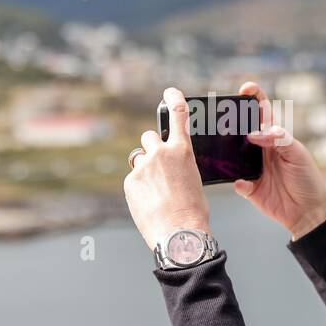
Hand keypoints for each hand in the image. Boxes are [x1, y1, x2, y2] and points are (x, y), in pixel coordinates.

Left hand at [124, 87, 209, 250]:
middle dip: (152, 148)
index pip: (178, 115)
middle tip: (158, 165)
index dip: (174, 99)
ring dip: (145, 168)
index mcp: (182, 151)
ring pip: (140, 159)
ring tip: (156, 190)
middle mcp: (160, 154)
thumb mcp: (194, 181)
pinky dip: (140, 188)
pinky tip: (150, 203)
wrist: (179, 233)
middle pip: (150, 138)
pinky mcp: (131, 182)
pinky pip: (134, 179)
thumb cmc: (193, 212)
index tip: (170, 91)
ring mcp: (143, 167)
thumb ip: (179, 167)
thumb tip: (168, 170)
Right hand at [234, 81, 325, 239]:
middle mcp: (260, 149)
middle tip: (222, 115)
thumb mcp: (298, 155)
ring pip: (232, 155)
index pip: (262, 111)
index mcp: (274, 136)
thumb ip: (279, 140)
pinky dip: (237, 182)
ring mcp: (252, 168)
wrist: (308, 212)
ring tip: (220, 145)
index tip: (245, 89)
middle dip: (230, 120)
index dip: (253, 97)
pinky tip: (242, 183)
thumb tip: (254, 134)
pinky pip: (236, 182)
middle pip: (241, 129)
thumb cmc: (307, 179)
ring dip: (226, 151)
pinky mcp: (249, 188)